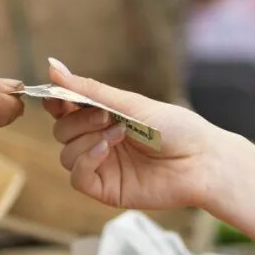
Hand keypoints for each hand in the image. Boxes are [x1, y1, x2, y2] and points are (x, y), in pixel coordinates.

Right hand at [43, 58, 224, 210]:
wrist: (202, 161)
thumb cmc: (176, 128)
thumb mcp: (131, 103)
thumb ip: (90, 90)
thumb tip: (52, 65)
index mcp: (106, 117)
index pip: (66, 109)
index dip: (58, 101)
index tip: (59, 96)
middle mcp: (100, 141)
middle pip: (62, 131)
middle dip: (78, 120)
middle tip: (106, 116)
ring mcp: (103, 165)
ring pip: (66, 154)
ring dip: (87, 140)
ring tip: (118, 133)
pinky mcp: (106, 188)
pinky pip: (77, 177)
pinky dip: (85, 161)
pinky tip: (105, 150)